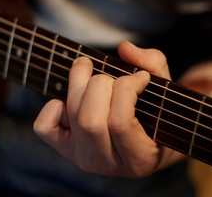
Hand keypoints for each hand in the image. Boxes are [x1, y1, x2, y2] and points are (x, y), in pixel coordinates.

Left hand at [33, 41, 183, 177]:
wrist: (145, 144)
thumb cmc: (158, 117)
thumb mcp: (166, 93)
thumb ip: (153, 65)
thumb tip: (124, 48)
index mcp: (139, 158)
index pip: (120, 122)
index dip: (127, 89)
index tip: (141, 77)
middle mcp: (108, 163)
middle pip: (91, 120)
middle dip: (101, 86)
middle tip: (112, 76)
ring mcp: (85, 157)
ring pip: (74, 117)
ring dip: (78, 83)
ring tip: (87, 67)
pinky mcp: (67, 148)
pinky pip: (45, 129)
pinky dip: (52, 108)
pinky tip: (69, 100)